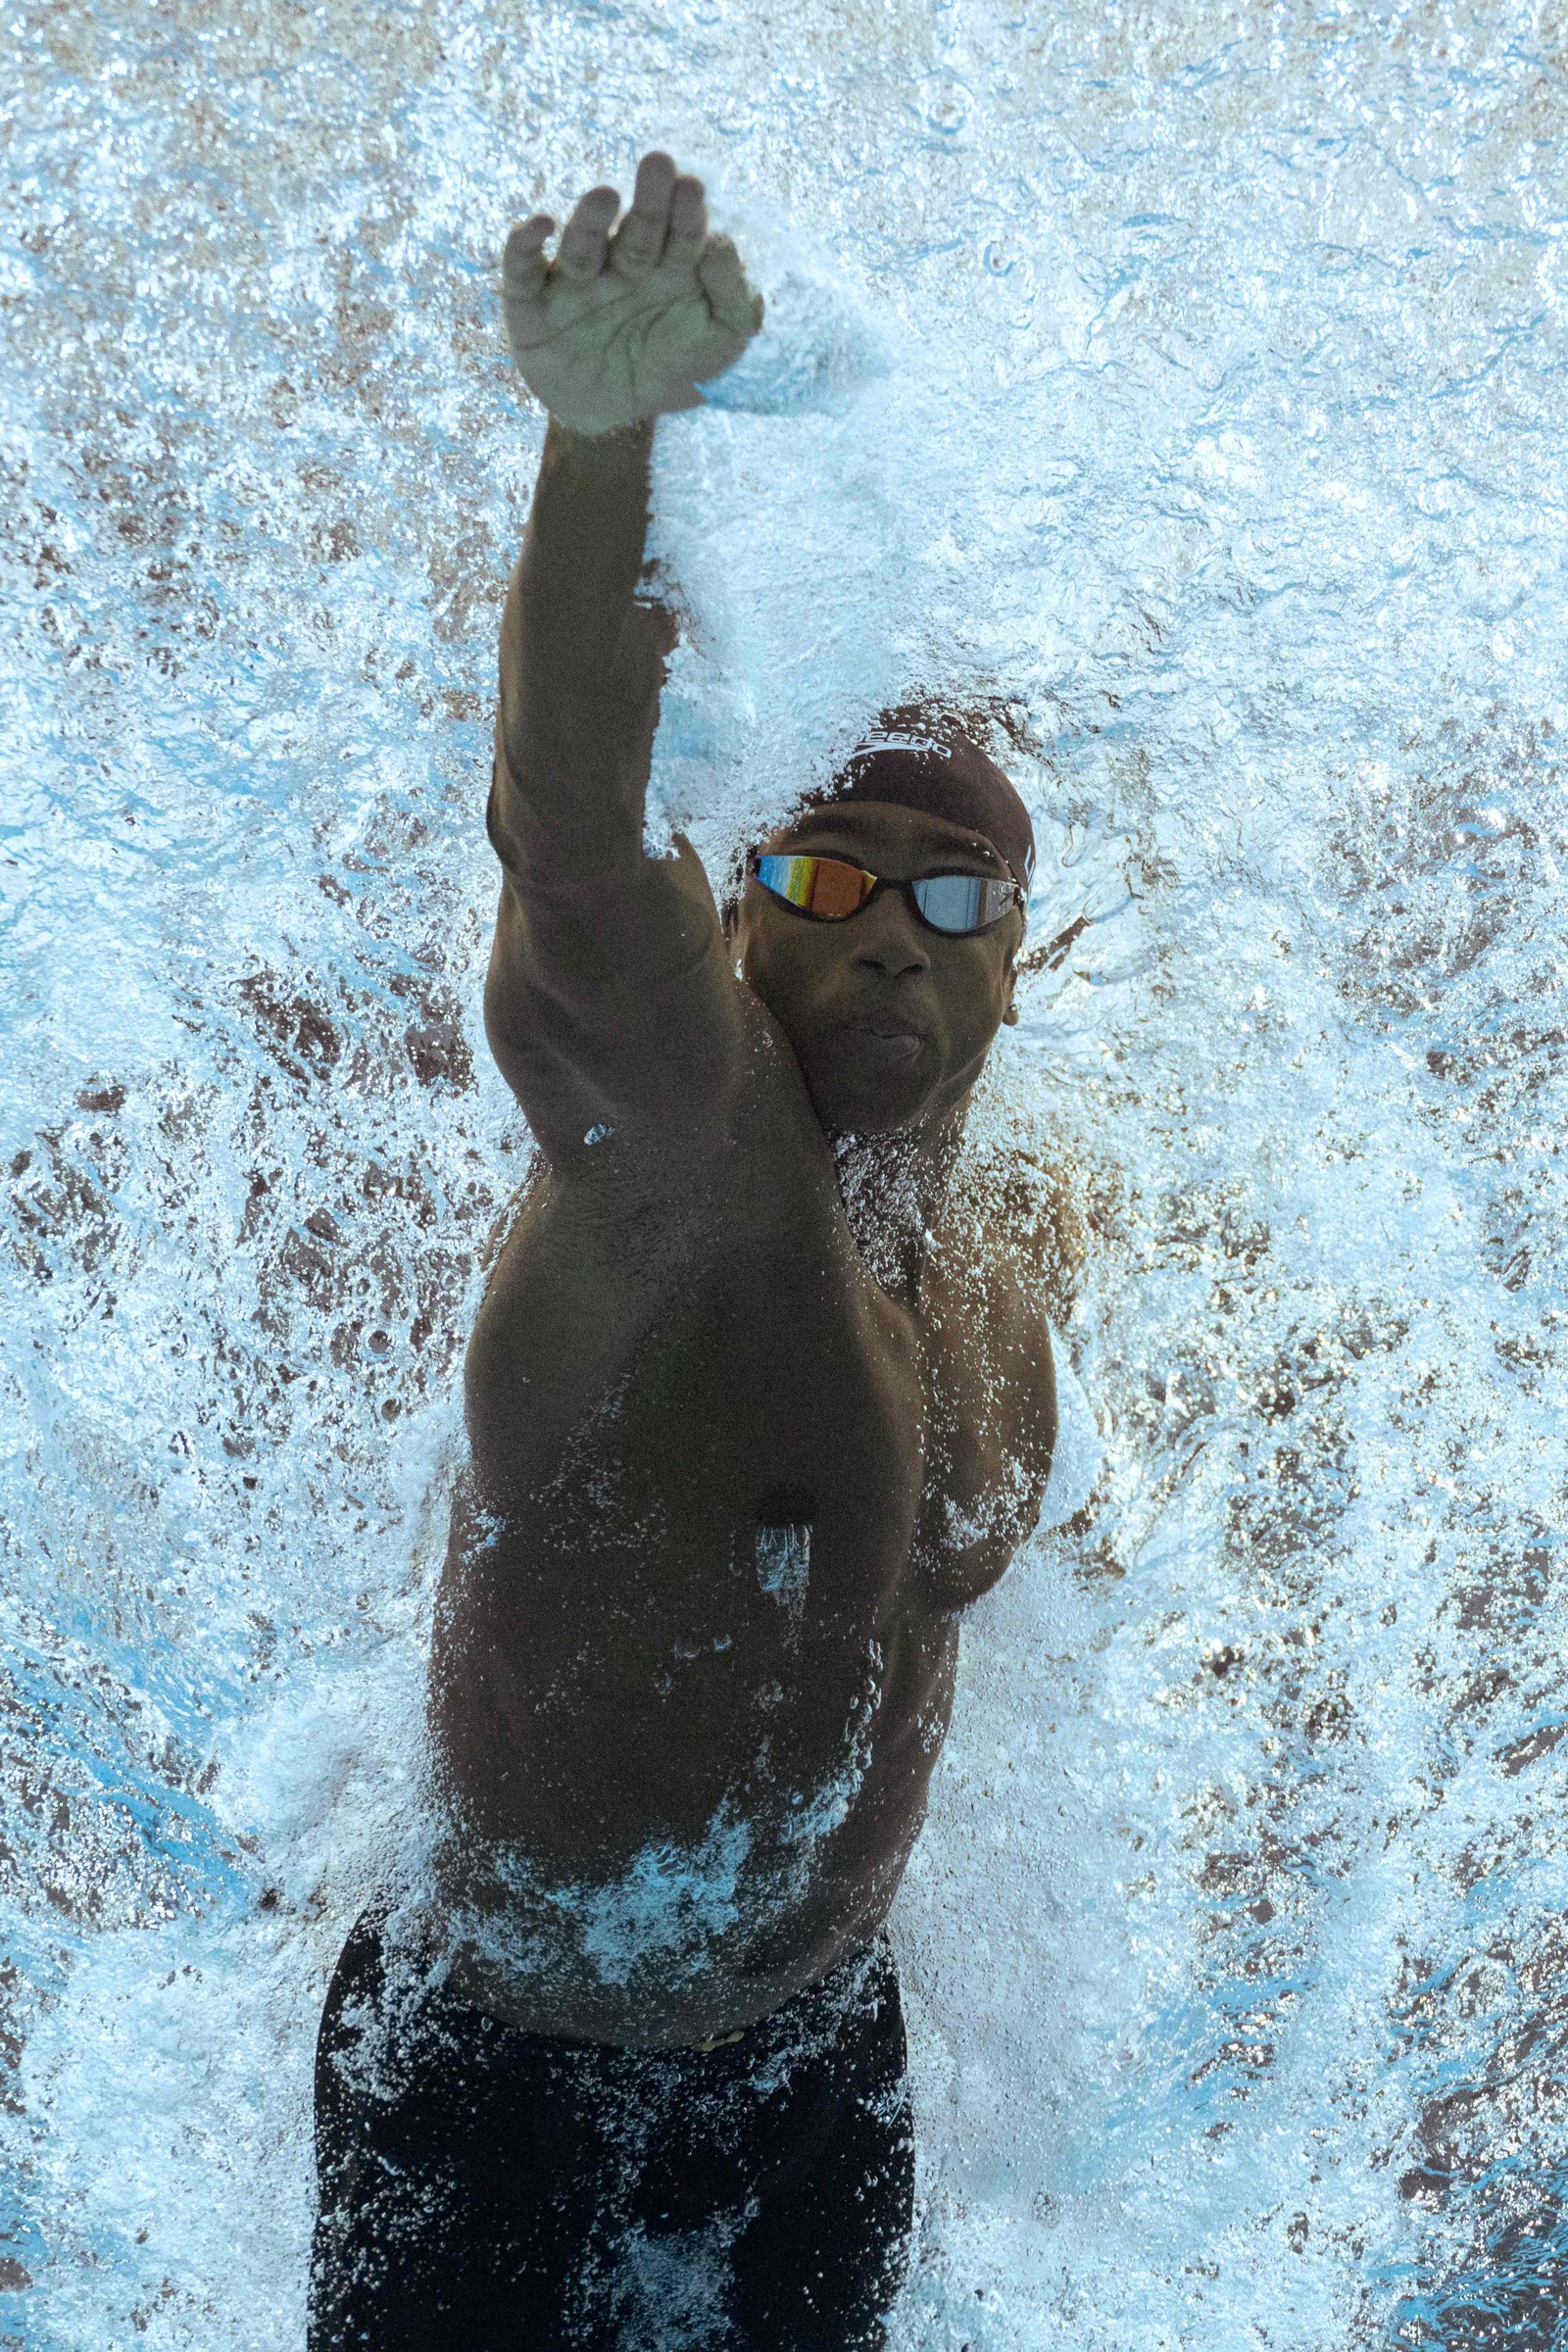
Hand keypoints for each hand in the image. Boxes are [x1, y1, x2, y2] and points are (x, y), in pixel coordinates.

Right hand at [503, 152, 763, 437]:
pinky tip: (540, 224)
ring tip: (605, 196)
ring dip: (590, 220)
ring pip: (581, 246)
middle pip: (636, 232)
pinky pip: (522, 272)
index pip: (682, 235)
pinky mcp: (532, 308)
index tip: (693, 188)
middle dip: (648, 201)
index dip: (688, 214)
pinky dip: (524, 245)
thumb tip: (724, 243)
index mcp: (668, 266)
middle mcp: (621, 265)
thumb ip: (735, 300)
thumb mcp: (721, 343)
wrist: (619, 415)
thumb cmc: (675, 368)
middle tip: (659, 163)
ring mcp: (575, 284)